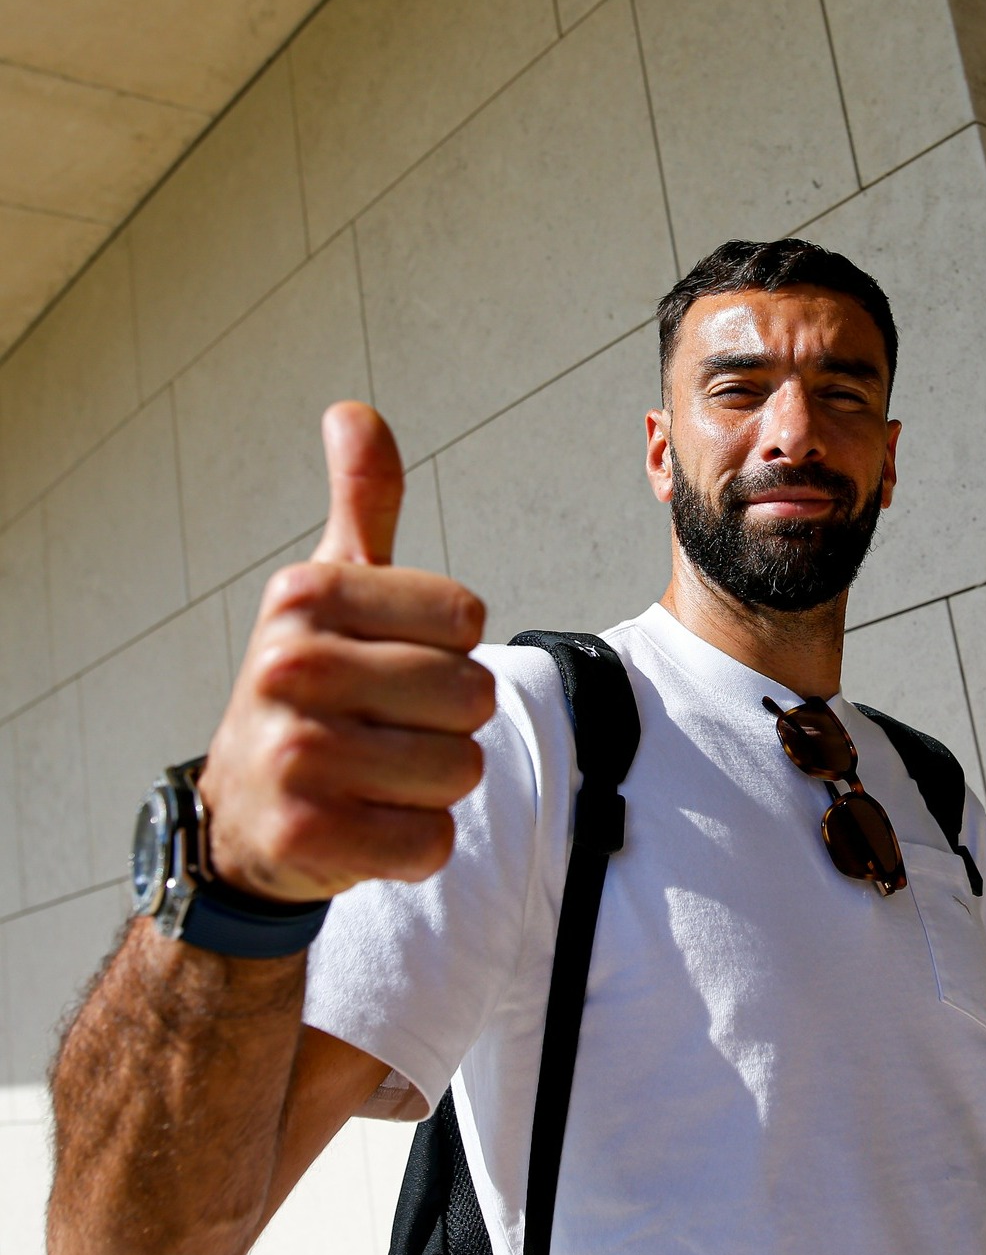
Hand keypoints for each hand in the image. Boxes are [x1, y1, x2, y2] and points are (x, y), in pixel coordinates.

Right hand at [197, 402, 493, 902]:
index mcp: (304, 594)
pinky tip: (364, 825)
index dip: (447, 649)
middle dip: (447, 724)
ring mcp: (295, 754)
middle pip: (473, 696)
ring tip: (371, 777)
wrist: (242, 816)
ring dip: (432, 785)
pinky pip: (434, 841)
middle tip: (384, 730)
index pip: (467, 618)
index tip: (389, 664)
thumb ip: (361, 504)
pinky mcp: (309, 835)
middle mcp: (289, 665)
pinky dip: (416, 844)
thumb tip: (352, 411)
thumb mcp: (328, 591)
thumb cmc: (309, 690)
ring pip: (461, 770)